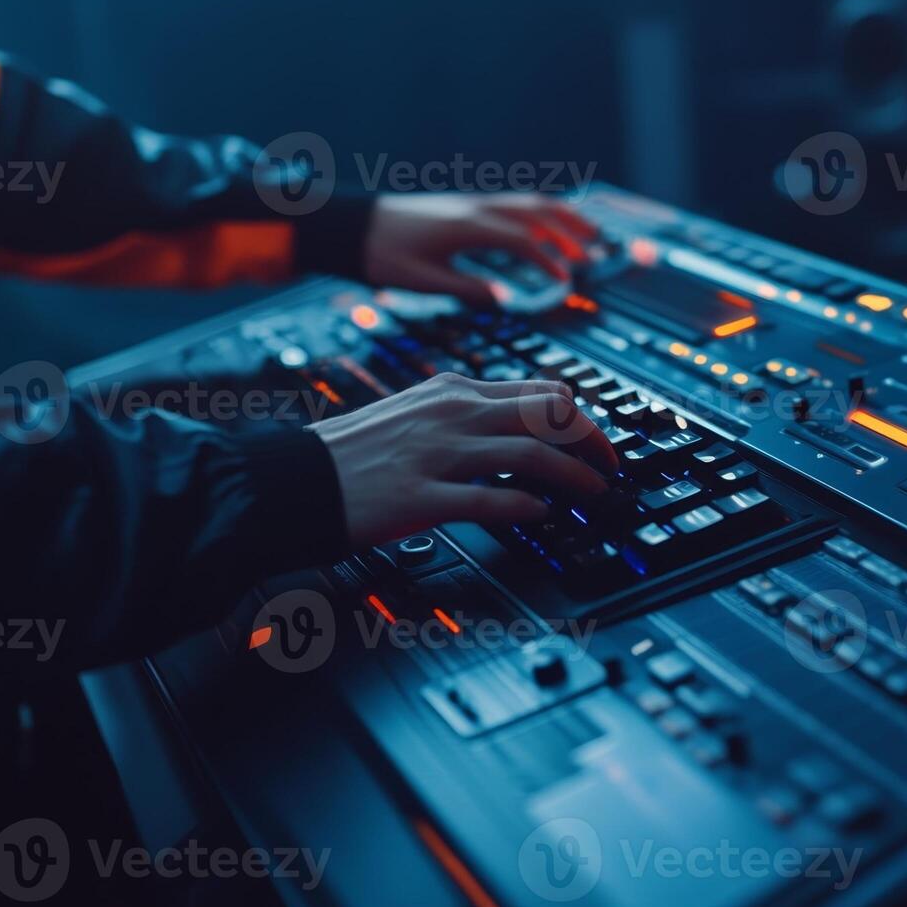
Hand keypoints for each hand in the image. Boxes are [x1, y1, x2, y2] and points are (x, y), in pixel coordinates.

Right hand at [309, 373, 619, 547]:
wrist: (296, 477)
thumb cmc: (353, 452)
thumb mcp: (415, 413)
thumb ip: (463, 416)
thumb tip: (515, 429)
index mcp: (452, 391)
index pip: (540, 390)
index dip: (583, 417)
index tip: (599, 441)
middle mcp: (452, 415)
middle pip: (548, 415)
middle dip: (592, 442)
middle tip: (610, 468)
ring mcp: (438, 455)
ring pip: (531, 454)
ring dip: (574, 477)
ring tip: (593, 496)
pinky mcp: (421, 498)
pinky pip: (490, 499)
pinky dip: (526, 507)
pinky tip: (542, 516)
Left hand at [362, 193, 602, 303]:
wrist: (354, 226)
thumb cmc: (382, 255)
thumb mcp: (421, 281)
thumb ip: (464, 288)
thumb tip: (501, 297)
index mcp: (466, 228)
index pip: (521, 240)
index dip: (548, 261)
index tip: (567, 281)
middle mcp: (475, 208)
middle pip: (536, 211)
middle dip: (571, 229)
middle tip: (600, 249)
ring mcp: (471, 202)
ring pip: (528, 203)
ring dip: (561, 218)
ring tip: (588, 234)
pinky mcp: (465, 206)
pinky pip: (514, 204)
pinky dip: (540, 214)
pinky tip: (548, 229)